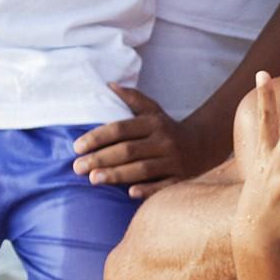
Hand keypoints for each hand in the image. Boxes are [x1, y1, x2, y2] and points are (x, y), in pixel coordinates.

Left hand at [74, 84, 189, 197]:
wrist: (202, 145)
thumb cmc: (166, 128)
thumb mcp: (152, 110)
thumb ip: (132, 98)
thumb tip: (109, 85)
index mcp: (153, 123)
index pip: (121, 128)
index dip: (98, 137)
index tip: (77, 146)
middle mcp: (164, 140)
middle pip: (128, 150)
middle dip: (101, 158)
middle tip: (78, 167)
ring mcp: (173, 160)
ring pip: (142, 169)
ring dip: (117, 174)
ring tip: (93, 179)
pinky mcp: (180, 178)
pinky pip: (163, 186)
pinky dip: (148, 190)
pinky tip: (130, 193)